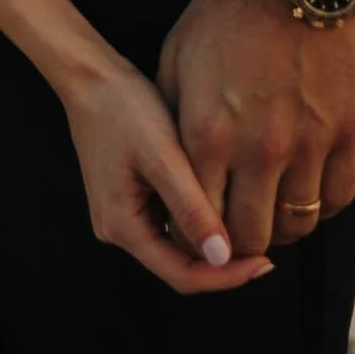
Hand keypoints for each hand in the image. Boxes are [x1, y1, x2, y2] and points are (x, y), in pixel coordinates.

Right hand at [59, 52, 276, 296]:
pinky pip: (167, 221)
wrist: (91, 76)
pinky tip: (217, 204)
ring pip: (174, 244)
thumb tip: (222, 257)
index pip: (181, 275)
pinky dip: (194, 219)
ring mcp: (122, 214)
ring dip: (208, 240)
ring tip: (244, 226)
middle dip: (220, 262)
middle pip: (178, 265)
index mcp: (122, 226)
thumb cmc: (123, 108)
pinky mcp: (129, 198)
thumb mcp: (163, 156)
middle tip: (262, 251)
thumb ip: (191, 209)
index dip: (225, 276)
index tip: (262, 264)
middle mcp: (117, 229)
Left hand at [156, 0, 354, 255]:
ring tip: (272, 212)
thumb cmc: (227, 11)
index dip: (196, 235)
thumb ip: (175, 119)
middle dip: (238, 242)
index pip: (198, 219)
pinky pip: (337, 198)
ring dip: (282, 227)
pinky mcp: (348, 133)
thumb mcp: (177, 58)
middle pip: (250, 235)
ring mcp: (308, 144)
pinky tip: (307, 192)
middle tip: (237, 229)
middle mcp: (258, 149)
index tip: (198, 231)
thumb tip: (175, 170)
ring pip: (296, 224)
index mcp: (207, 133)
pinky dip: (322, 205)